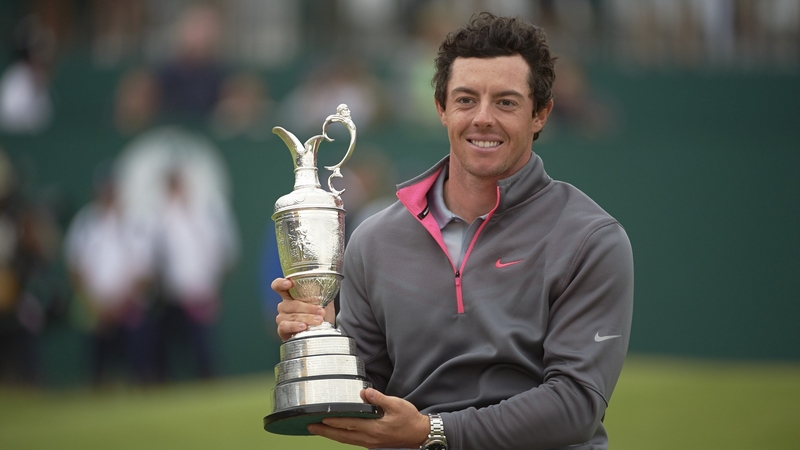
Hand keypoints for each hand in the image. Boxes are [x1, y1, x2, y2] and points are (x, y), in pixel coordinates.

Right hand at [272, 278, 332, 340]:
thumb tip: (326, 286)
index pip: (278, 286)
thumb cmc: (317, 315)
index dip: (281, 283)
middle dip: (308, 307)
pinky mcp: (282, 330)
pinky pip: (285, 326)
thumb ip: (321, 293)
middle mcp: (284, 306)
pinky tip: (303, 327)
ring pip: (292, 316)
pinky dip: (295, 326)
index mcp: (290, 296)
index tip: (289, 283)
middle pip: (291, 304)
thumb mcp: (322, 302)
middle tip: (321, 311)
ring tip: (318, 320)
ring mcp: (281, 318)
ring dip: (307, 318)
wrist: (319, 333)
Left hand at [308, 388, 429, 448]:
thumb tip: (363, 392)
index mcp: (374, 428)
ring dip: (331, 435)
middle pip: (343, 436)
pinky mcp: (373, 443)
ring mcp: (370, 443)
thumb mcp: (396, 404)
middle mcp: (370, 438)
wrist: (420, 434)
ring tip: (318, 430)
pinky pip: (352, 441)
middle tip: (310, 427)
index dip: (334, 422)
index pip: (349, 425)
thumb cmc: (409, 419)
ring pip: (346, 440)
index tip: (321, 419)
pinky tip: (337, 433)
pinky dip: (342, 437)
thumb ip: (379, 398)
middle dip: (325, 432)